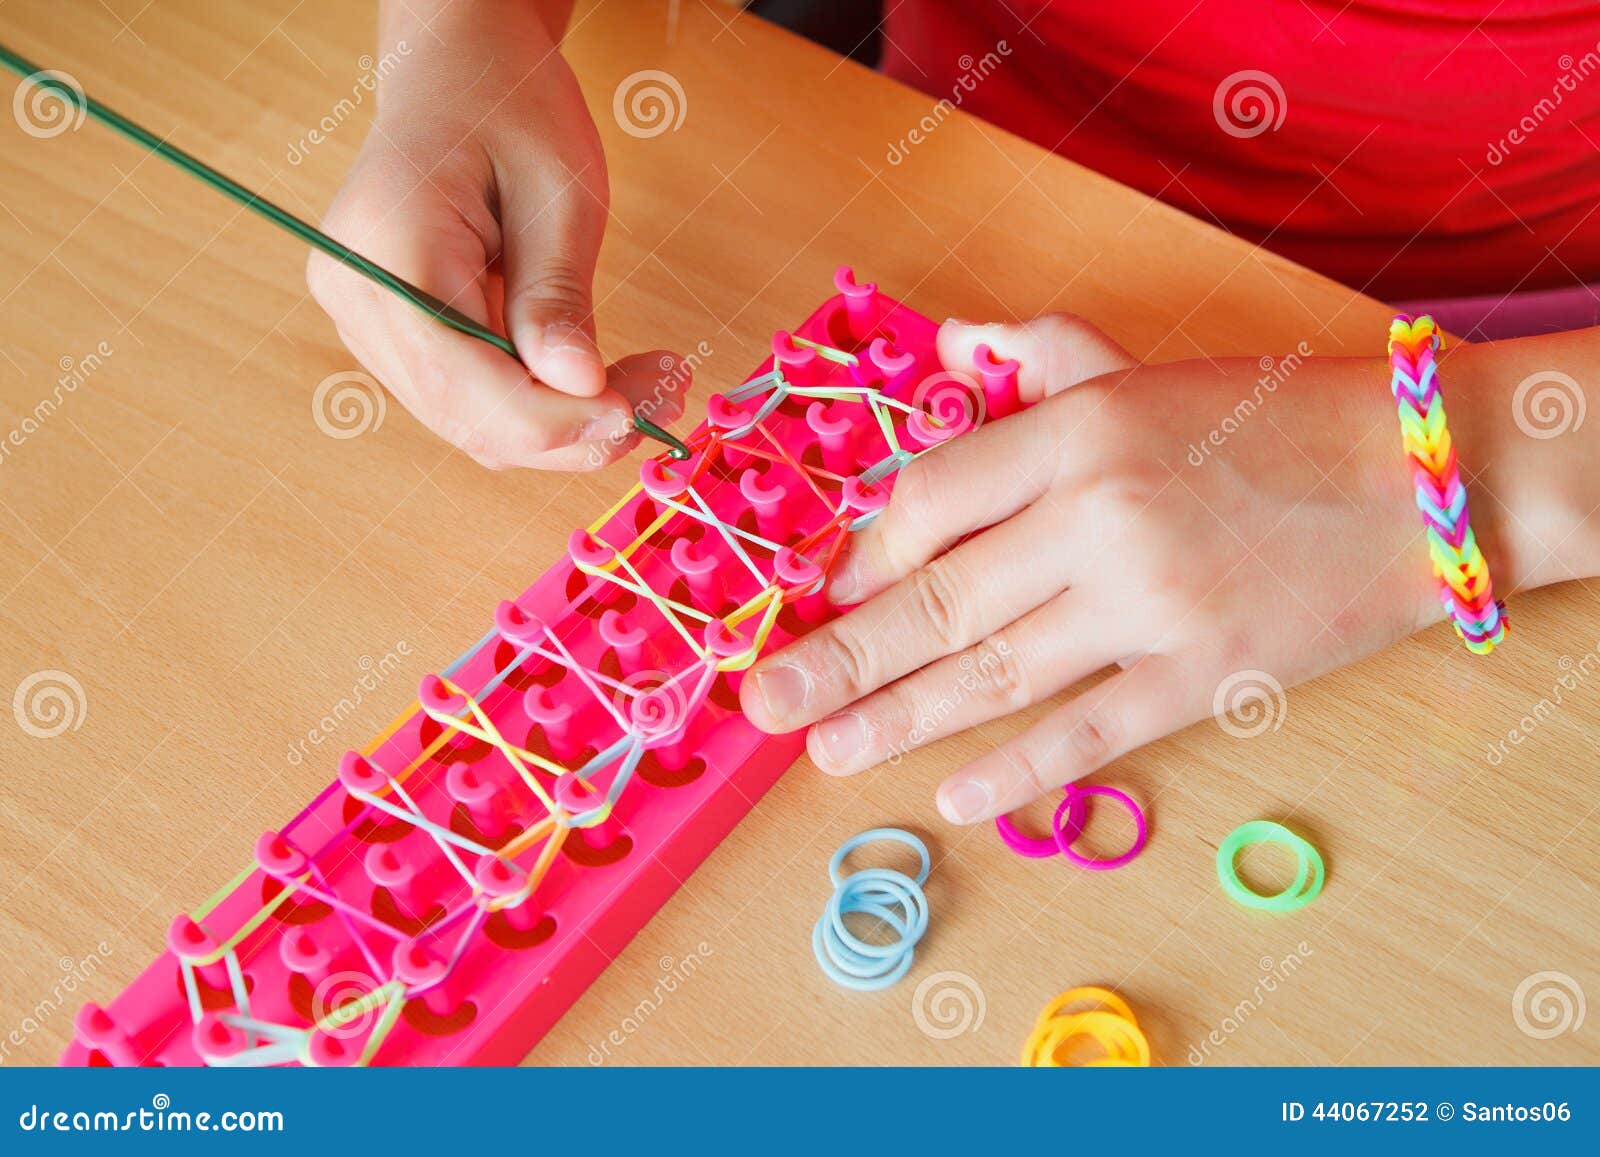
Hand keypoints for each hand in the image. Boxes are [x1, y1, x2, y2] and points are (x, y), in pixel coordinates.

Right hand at [307, 0, 683, 469]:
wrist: (459, 73)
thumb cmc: (509, 106)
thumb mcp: (559, 191)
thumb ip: (559, 295)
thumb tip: (582, 389)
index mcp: (385, 250)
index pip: (465, 382)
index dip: (554, 419)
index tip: (634, 414)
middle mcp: (357, 297)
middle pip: (466, 417)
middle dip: (570, 432)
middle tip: (661, 406)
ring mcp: (366, 322)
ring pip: (471, 423)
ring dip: (563, 428)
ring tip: (645, 391)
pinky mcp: (395, 335)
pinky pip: (471, 399)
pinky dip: (540, 405)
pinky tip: (599, 381)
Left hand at [740, 312, 1584, 823]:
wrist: (1425, 480)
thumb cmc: (1279, 418)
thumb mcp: (1150, 367)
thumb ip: (1041, 355)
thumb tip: (952, 343)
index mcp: (1079, 431)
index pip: (929, 501)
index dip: (863, 554)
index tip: (829, 591)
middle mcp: (1099, 518)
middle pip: (936, 601)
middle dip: (839, 657)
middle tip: (762, 703)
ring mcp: (1149, 607)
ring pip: (992, 673)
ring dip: (897, 718)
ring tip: (824, 750)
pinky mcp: (1201, 678)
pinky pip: (1089, 733)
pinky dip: (1018, 769)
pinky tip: (954, 797)